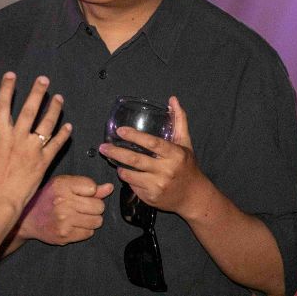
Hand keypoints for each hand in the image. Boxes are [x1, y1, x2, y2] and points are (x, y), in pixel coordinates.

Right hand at [0, 73, 71, 215]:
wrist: (0, 200)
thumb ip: (3, 136)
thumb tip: (10, 125)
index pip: (2, 105)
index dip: (6, 88)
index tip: (11, 75)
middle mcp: (17, 138)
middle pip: (29, 109)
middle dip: (37, 92)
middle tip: (44, 79)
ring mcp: (32, 149)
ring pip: (46, 123)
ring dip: (54, 109)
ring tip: (59, 98)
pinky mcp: (44, 161)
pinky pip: (57, 143)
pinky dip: (64, 134)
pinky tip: (68, 126)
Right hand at [17, 175, 113, 244]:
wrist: (28, 220)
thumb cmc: (47, 198)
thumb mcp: (64, 184)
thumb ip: (87, 185)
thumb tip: (109, 188)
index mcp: (62, 185)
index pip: (93, 187)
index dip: (91, 191)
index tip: (82, 193)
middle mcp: (63, 202)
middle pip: (99, 206)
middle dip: (95, 207)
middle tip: (83, 207)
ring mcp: (64, 220)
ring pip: (97, 221)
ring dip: (91, 219)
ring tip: (79, 216)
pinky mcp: (65, 236)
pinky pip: (89, 233)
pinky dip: (85, 230)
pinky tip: (74, 225)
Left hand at [98, 97, 203, 215]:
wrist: (193, 197)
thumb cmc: (187, 166)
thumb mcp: (185, 142)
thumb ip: (179, 120)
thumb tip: (172, 99)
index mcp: (175, 154)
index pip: (152, 143)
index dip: (135, 136)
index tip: (120, 131)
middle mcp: (166, 170)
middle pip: (136, 160)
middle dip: (116, 152)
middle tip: (102, 147)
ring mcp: (158, 186)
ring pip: (130, 175)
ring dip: (119, 166)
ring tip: (111, 159)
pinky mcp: (151, 198)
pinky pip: (133, 186)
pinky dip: (127, 179)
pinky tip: (125, 172)